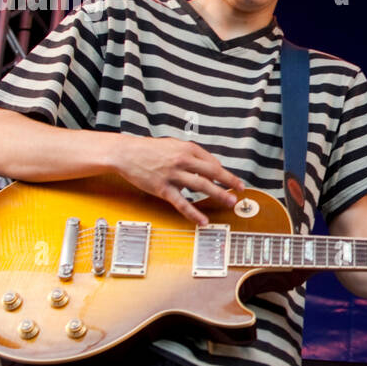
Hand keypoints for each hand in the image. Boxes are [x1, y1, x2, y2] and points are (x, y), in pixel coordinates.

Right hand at [113, 135, 243, 225]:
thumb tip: (210, 168)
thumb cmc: (150, 149)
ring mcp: (173, 175)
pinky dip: (194, 213)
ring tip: (230, 202)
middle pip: (212, 172)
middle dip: (229, 182)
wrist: (126, 153)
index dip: (224, 173)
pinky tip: (203, 220)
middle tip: (240, 190)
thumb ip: (192, 154)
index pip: (212, 162)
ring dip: (218, 194)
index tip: (233, 181)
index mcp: (187, 149)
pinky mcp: (163, 189)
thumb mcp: (174, 145)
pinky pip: (182, 203)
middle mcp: (182, 160)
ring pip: (201, 186)